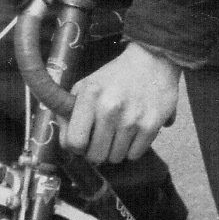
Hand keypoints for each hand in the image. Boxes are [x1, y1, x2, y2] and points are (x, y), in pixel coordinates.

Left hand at [60, 43, 179, 163]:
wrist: (153, 61)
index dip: (76, 146)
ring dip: (116, 149)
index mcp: (90, 95)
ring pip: (115, 158)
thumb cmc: (115, 76)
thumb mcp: (86, 85)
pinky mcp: (151, 125)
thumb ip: (69, 112)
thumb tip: (64, 142)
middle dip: (97, 150)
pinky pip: (134, 155)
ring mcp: (132, 118)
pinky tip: (134, 129)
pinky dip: (133, 148)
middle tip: (102, 137)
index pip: (74, 142)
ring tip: (120, 129)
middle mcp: (110, 107)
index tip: (83, 140)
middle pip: (95, 156)